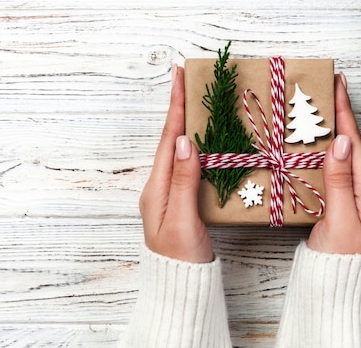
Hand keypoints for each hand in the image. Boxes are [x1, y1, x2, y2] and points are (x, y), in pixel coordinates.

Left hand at [139, 64, 213, 262]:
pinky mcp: (181, 201)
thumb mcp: (182, 218)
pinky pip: (187, 164)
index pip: (168, 138)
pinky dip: (195, 145)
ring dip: (186, 123)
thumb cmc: (179, 256)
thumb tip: (186, 141)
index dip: (176, 106)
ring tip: (195, 100)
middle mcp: (160, 185)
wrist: (179, 285)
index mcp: (157, 186)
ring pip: (179, 149)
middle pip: (171, 138)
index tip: (180, 76)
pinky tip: (204, 139)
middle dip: (179, 107)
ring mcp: (169, 193)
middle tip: (188, 79)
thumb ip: (184, 180)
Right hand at [307, 73, 360, 253]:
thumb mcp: (339, 219)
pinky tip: (313, 144)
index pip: (354, 144)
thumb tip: (341, 143)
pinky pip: (331, 169)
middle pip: (350, 145)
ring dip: (330, 131)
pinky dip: (321, 151)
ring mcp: (352, 196)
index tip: (339, 85)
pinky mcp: (338, 203)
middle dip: (339, 116)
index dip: (345, 114)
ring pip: (340, 155)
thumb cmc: (338, 257)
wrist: (334, 283)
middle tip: (328, 89)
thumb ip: (340, 181)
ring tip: (320, 109)